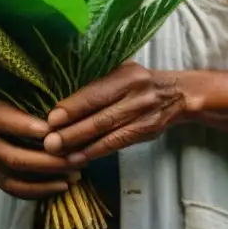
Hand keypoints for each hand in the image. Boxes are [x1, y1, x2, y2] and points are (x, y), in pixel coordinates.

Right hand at [0, 98, 85, 199]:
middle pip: (16, 158)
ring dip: (48, 179)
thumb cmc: (11, 102)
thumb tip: (62, 114)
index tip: (52, 130)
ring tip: (75, 174)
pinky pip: (18, 190)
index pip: (5, 122)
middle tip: (78, 158)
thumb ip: (35, 102)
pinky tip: (64, 185)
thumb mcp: (18, 93)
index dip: (27, 127)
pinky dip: (41, 190)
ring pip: (17, 178)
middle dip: (49, 160)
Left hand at [43, 62, 187, 161]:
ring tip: (58, 154)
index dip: (73, 107)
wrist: (178, 93)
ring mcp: (143, 115)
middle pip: (100, 116)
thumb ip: (99, 81)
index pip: (96, 93)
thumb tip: (62, 96)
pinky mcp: (146, 132)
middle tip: (49, 142)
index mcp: (127, 75)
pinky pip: (117, 144)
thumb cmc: (140, 80)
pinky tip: (79, 158)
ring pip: (107, 133)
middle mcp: (136, 94)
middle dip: (72, 131)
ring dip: (81, 145)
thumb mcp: (122, 70)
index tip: (51, 119)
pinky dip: (96, 152)